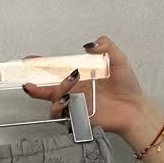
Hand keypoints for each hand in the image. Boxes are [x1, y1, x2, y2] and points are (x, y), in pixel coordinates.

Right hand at [21, 36, 163, 148]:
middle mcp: (74, 91)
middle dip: (36, 84)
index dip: (42, 66)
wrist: (133, 108)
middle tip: (32, 81)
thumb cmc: (127, 87)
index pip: (57, 70)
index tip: (30, 61)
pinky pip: (60, 115)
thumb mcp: (118, 60)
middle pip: (48, 88)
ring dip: (57, 92)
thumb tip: (90, 44)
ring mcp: (75, 105)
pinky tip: (67, 101)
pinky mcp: (77, 117)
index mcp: (80, 77)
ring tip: (69, 88)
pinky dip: (59, 107)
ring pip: (53, 101)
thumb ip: (105, 48)